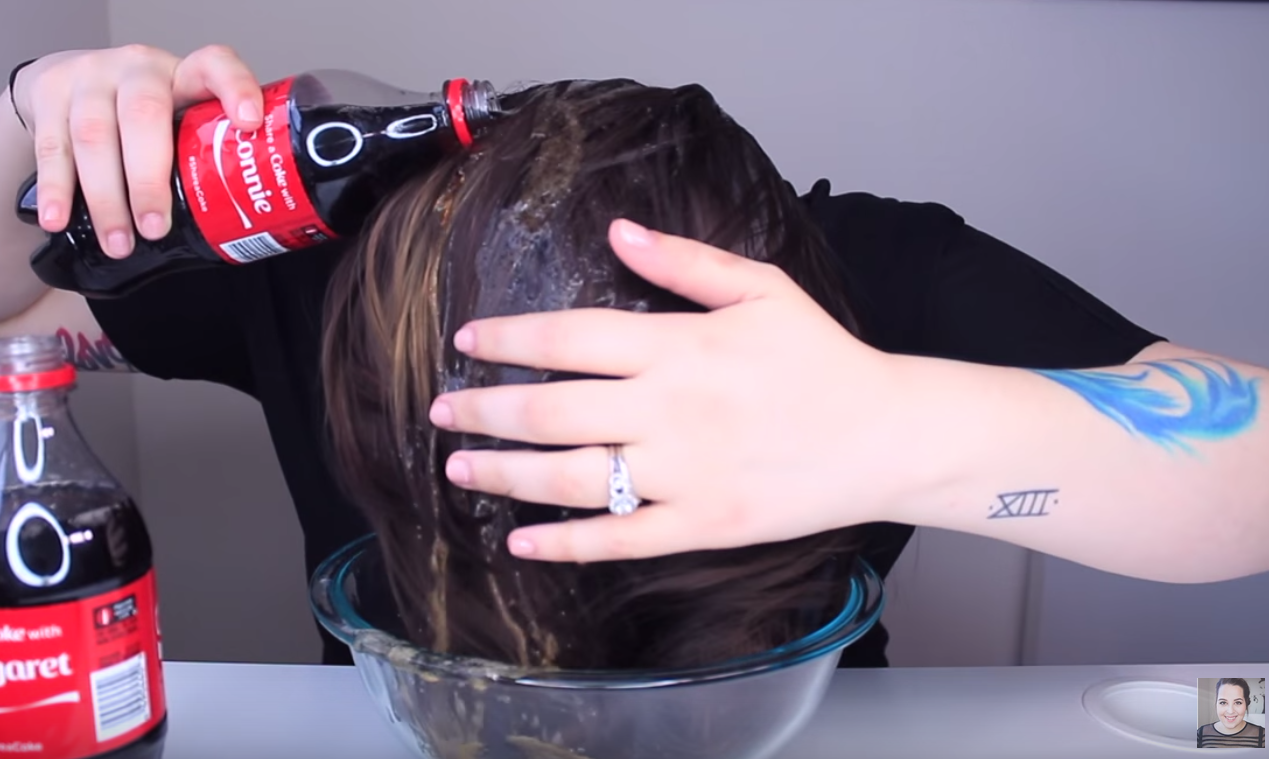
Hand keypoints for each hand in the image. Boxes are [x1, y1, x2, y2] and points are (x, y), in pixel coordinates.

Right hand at [11, 44, 264, 257]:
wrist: (67, 82)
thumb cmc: (138, 115)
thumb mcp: (174, 119)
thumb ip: (198, 154)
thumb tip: (235, 231)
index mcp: (181, 74)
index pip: (214, 66)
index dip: (235, 89)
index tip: (249, 123)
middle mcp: (137, 69)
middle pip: (143, 115)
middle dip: (149, 179)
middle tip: (154, 228)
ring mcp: (90, 77)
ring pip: (94, 136)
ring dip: (106, 198)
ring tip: (119, 243)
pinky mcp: (49, 93)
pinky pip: (52, 147)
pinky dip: (57, 190)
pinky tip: (59, 220)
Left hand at [429, 220, 924, 562]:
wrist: (886, 436)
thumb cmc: (821, 358)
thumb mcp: (762, 289)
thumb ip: (684, 262)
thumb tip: (617, 234)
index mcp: (680, 346)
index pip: (571, 337)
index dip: (510, 338)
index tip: (468, 341)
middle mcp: (670, 410)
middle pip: (553, 410)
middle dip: (485, 409)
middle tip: (441, 408)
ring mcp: (684, 473)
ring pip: (572, 478)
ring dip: (506, 472)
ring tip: (460, 467)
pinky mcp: (701, 524)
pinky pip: (620, 539)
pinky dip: (565, 544)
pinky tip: (521, 541)